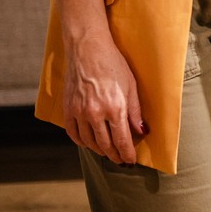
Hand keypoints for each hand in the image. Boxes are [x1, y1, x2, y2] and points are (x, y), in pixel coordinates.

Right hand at [61, 25, 144, 164]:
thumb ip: (135, 112)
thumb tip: (142, 132)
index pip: (122, 140)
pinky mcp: (68, 109)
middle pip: (105, 145)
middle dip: (114, 155)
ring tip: (108, 153)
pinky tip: (89, 143)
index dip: (127, 153)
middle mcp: (95, 113)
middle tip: (121, 161)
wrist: (87, 50)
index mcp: (114, 107)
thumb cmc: (113, 64)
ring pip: (89, 142)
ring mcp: (79, 112)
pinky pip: (73, 133)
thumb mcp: (131, 86)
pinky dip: (82, 142)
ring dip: (99, 151)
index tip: (131, 161)